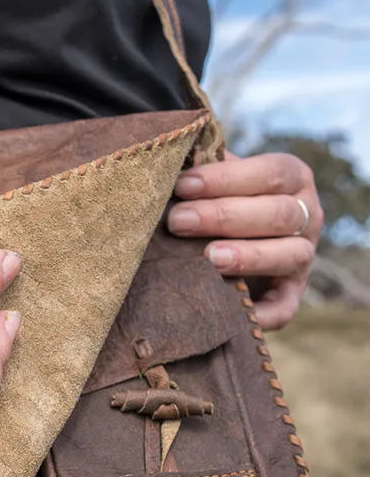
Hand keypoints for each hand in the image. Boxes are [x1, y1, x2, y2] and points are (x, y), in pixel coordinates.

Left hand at [167, 151, 323, 329]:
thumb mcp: (215, 180)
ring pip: (288, 255)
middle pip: (277, 214)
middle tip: (178, 221)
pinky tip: (230, 309)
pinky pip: (283, 308)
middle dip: (224, 217)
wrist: (227, 241)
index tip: (183, 185)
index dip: (226, 178)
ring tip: (208, 257)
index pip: (270, 173)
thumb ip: (203, 168)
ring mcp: (303, 256)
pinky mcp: (290, 295)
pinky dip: (260, 313)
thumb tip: (169, 164)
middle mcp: (307, 215)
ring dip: (247, 256)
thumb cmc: (215, 200)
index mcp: (291, 178)